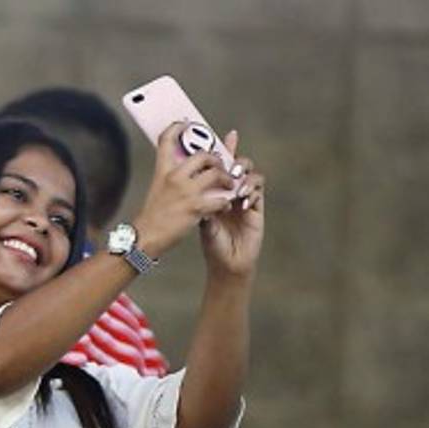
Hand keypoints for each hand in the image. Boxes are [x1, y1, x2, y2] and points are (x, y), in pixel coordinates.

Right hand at [133, 122, 237, 257]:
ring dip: (227, 179)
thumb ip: (169, 178)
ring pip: (216, 173)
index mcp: (162, 172)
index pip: (166, 140)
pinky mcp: (195, 207)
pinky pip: (220, 199)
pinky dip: (225, 202)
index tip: (185, 124)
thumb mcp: (156, 191)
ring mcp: (186, 191)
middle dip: (217, 160)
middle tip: (221, 167)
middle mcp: (174, 177)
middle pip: (203, 155)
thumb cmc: (151, 219)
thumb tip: (181, 171)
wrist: (144, 238)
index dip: (176, 127)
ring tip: (228, 186)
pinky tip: (224, 206)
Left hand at [199, 131, 265, 277]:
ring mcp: (246, 199)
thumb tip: (198, 187)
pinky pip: (259, 191)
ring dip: (245, 177)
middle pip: (240, 166)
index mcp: (217, 191)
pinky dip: (252, 191)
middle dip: (237, 162)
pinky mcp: (257, 208)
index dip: (227, 150)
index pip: (222, 166)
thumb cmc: (212, 244)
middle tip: (230, 169)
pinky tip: (242, 201)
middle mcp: (232, 192)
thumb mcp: (202, 221)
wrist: (227, 264)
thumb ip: (203, 203)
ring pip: (252, 175)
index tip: (228, 135)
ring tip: (236, 187)